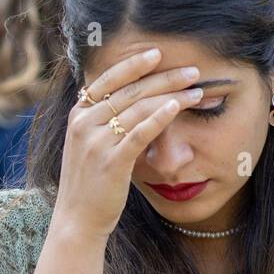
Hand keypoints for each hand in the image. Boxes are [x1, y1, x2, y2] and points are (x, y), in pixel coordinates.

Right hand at [52, 49, 204, 240]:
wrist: (77, 220)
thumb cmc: (88, 183)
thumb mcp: (87, 145)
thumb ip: (102, 120)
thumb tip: (128, 98)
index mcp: (78, 115)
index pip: (108, 79)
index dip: (133, 64)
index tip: (158, 53)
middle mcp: (84, 123)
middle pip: (130, 90)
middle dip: (164, 77)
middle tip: (191, 70)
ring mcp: (95, 142)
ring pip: (139, 108)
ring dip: (172, 95)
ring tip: (196, 91)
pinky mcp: (111, 162)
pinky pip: (140, 133)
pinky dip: (161, 117)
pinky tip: (177, 107)